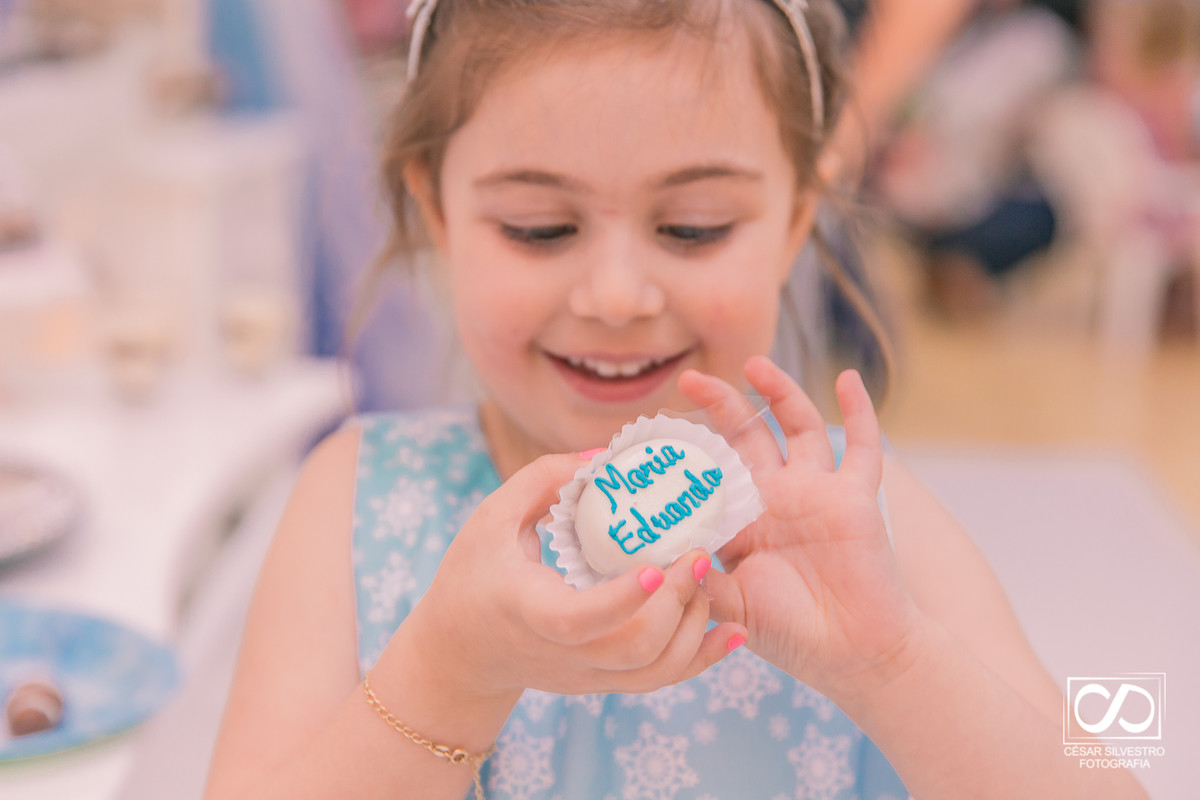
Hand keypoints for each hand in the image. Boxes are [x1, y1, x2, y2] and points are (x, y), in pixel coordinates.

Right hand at [404, 452, 746, 704]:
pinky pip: (662, 681)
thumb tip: (604, 456)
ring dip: (694, 628)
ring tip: (705, 578)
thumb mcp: (491, 519)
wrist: (460, 655)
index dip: (622, 599)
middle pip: (634, 649)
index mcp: (529, 612)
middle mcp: (563, 654)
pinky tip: (732, 631)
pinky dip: (702, 659)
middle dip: (676, 605)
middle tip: (696, 554)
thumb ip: (542, 481)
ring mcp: (588, 675)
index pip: (579, 620)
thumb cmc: (472, 576)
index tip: (655, 564)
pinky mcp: (606, 683)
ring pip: (656, 672)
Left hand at [679, 356, 922, 700]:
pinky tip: (849, 379)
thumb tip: (651, 558)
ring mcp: (817, 493)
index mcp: (742, 521)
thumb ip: (694, 579)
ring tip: (755, 364)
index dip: (688, 446)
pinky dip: (860, 412)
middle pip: (747, 436)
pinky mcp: (855, 497)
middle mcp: (777, 498)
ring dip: (780, 392)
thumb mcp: (728, 604)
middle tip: (690, 377)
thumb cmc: (789, 633)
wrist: (852, 655)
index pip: (710, 470)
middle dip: (721, 404)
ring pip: (798, 427)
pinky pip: (864, 447)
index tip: (654, 425)